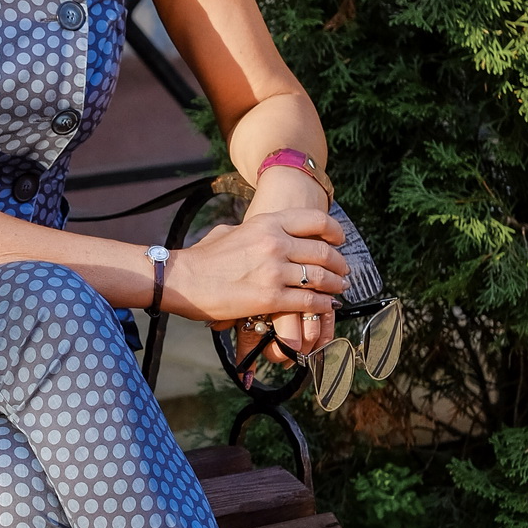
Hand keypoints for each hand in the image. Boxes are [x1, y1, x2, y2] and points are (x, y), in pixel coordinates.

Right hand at [163, 208, 346, 347]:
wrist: (183, 279)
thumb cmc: (203, 257)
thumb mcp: (232, 231)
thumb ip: (253, 230)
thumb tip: (261, 232)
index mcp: (267, 223)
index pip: (314, 221)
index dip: (334, 231)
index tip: (340, 240)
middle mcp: (275, 244)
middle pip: (322, 252)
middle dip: (339, 264)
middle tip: (344, 271)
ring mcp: (274, 272)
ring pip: (319, 278)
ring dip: (335, 285)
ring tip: (339, 290)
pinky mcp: (270, 299)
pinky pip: (308, 301)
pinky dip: (322, 304)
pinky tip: (326, 306)